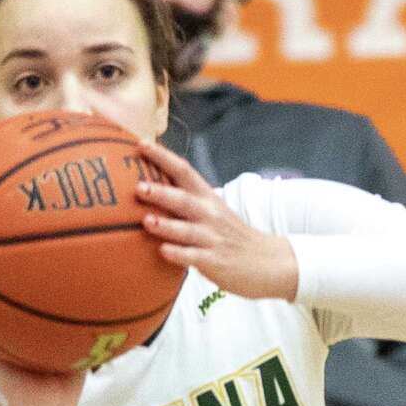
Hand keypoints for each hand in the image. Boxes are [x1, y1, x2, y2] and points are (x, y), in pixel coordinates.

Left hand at [135, 140, 298, 300]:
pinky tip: (163, 252)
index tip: (141, 144)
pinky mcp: (215, 261)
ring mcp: (213, 238)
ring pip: (187, 230)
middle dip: (161, 192)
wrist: (268, 261)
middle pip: (184, 200)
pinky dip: (179, 254)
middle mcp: (210, 215)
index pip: (184, 171)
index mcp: (207, 198)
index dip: (163, 157)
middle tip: (138, 187)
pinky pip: (195, 257)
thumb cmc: (230, 236)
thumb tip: (149, 187)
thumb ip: (185, 200)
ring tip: (147, 221)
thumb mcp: (212, 211)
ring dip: (167, 225)